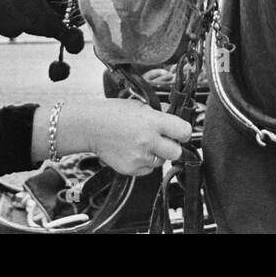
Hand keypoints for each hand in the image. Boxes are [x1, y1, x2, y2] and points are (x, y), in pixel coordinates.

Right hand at [35, 98, 191, 176]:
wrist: (91, 126)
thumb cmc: (114, 113)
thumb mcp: (141, 106)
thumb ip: (160, 117)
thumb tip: (176, 125)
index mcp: (153, 122)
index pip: (184, 132)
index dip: (184, 132)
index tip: (180, 132)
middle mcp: (148, 140)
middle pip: (177, 152)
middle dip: (173, 147)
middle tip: (164, 140)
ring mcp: (139, 156)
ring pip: (161, 162)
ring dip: (157, 155)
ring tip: (142, 143)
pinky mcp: (131, 168)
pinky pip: (147, 170)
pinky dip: (144, 163)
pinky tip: (133, 151)